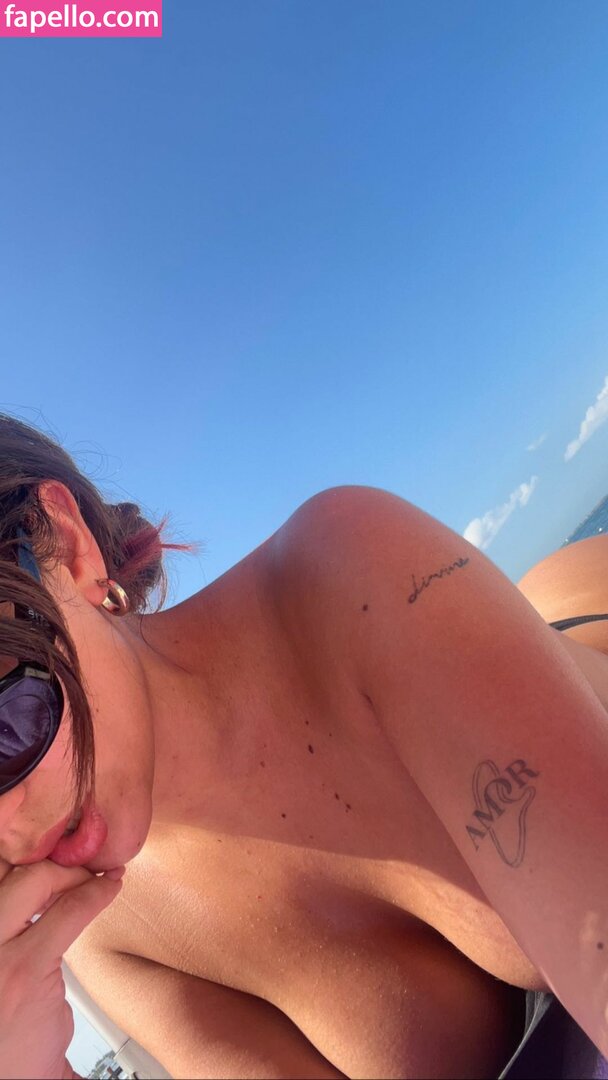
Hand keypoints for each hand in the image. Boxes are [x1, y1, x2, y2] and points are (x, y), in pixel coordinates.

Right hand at [0, 856, 123, 1079]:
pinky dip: (95, 895)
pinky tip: (110, 889)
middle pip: (9, 865)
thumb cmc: (1, 1032)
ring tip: (95, 880)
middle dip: (51, 857)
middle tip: (80, 867)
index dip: (27, 854)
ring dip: (72, 873)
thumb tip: (51, 886)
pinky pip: (68, 914)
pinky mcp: (22, 971)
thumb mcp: (3, 962)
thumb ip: (15, 927)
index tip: (59, 852)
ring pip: (35, 879)